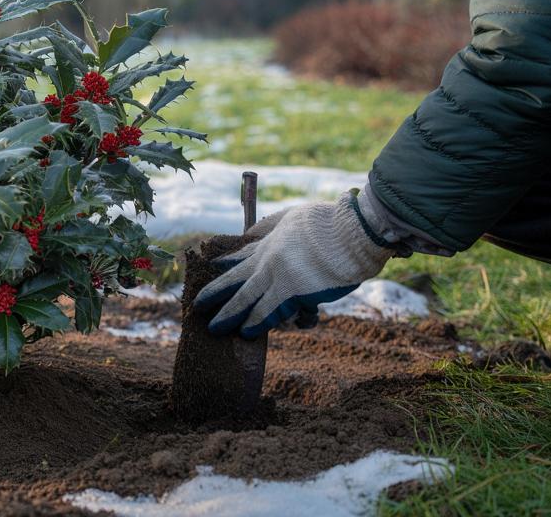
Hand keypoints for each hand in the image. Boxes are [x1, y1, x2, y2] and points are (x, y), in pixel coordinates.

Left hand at [192, 191, 396, 338]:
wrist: (353, 231)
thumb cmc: (330, 222)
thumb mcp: (292, 215)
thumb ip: (271, 225)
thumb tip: (249, 231)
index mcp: (269, 242)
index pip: (241, 256)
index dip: (225, 264)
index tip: (212, 267)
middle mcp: (268, 261)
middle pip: (234, 281)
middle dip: (214, 295)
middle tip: (197, 305)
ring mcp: (277, 277)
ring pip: (245, 301)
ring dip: (229, 316)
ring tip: (214, 328)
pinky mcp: (292, 293)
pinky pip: (270, 313)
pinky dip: (258, 323)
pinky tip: (247, 333)